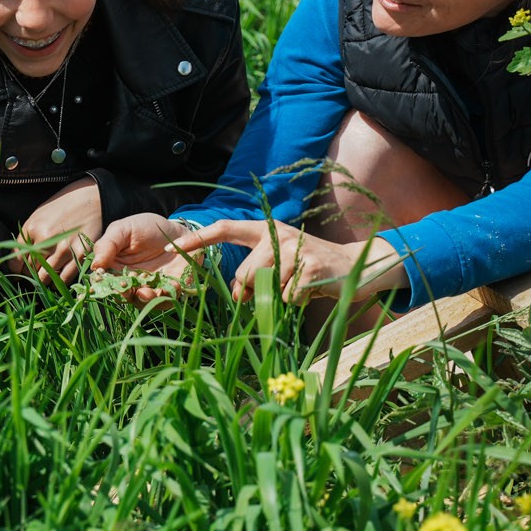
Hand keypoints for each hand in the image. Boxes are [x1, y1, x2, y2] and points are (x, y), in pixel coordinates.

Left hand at [17, 178, 103, 284]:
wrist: (89, 198)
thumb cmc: (61, 207)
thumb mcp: (38, 217)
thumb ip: (26, 237)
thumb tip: (18, 261)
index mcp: (32, 229)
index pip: (17, 260)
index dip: (17, 269)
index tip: (20, 271)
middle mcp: (46, 239)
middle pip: (31, 270)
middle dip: (30, 274)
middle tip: (34, 274)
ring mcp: (64, 248)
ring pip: (46, 277)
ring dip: (43, 280)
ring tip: (45, 278)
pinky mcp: (80, 254)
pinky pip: (65, 278)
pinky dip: (59, 283)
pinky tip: (57, 280)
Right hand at [89, 213, 198, 302]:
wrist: (178, 230)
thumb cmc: (147, 227)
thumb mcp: (124, 229)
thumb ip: (108, 245)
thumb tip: (94, 266)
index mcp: (116, 268)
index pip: (105, 281)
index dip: (104, 284)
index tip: (105, 281)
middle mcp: (131, 282)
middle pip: (124, 295)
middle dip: (126, 294)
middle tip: (128, 289)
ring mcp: (150, 287)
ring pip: (144, 301)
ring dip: (146, 299)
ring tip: (149, 291)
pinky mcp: (169, 289)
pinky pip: (167, 299)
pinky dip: (168, 295)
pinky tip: (173, 285)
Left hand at [168, 218, 407, 305]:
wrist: (360, 266)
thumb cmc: (311, 269)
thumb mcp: (281, 263)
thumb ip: (256, 273)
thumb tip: (237, 296)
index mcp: (267, 230)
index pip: (225, 228)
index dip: (197, 238)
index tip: (171, 245)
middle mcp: (279, 234)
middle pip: (244, 275)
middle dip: (254, 292)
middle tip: (278, 289)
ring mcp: (296, 248)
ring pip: (265, 288)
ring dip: (280, 298)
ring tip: (299, 286)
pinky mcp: (311, 266)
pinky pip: (287, 297)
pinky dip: (297, 302)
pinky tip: (311, 290)